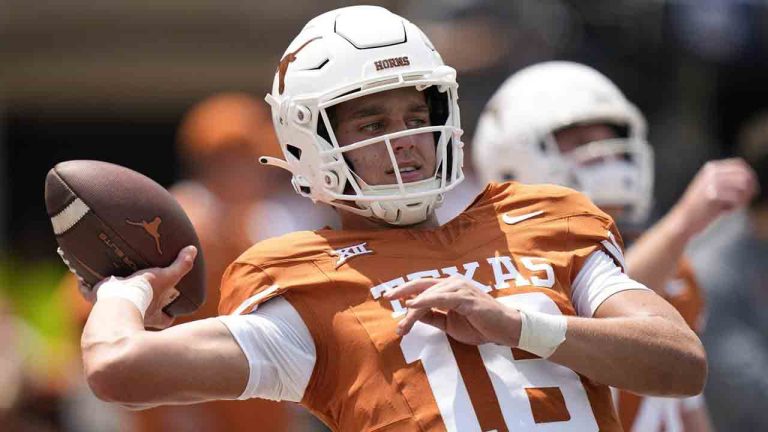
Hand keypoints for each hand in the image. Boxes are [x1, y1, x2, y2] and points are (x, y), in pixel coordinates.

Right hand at [92, 246, 196, 328]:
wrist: (116, 305)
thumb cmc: (144, 294)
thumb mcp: (165, 278)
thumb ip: (180, 266)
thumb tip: (193, 250)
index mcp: (152, 314)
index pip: (165, 320)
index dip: (167, 315)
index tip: (170, 311)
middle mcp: (133, 317)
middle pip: (139, 315)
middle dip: (138, 306)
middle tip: (138, 292)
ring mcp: (113, 313)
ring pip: (112, 308)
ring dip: (111, 297)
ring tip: (110, 281)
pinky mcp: (96, 303)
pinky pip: (90, 295)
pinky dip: (86, 287)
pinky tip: (83, 276)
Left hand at [384, 276, 521, 345]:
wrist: (505, 330)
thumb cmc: (480, 325)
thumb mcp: (450, 323)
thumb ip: (433, 317)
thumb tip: (413, 313)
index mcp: (450, 287)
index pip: (423, 286)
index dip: (406, 290)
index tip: (390, 298)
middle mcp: (454, 283)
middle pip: (422, 286)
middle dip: (403, 292)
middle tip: (387, 297)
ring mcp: (460, 288)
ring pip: (429, 295)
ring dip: (413, 310)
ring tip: (402, 326)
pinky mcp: (466, 298)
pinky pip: (441, 298)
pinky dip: (426, 300)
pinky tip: (413, 305)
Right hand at [671, 158, 757, 237]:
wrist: (684, 221)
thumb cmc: (701, 209)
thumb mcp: (714, 189)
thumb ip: (729, 182)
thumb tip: (751, 180)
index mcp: (711, 167)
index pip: (740, 165)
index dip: (749, 178)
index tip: (747, 193)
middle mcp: (711, 171)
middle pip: (744, 174)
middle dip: (747, 190)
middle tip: (740, 202)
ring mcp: (711, 181)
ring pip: (742, 186)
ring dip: (741, 198)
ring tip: (730, 207)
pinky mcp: (712, 194)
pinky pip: (736, 198)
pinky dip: (734, 207)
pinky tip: (724, 211)